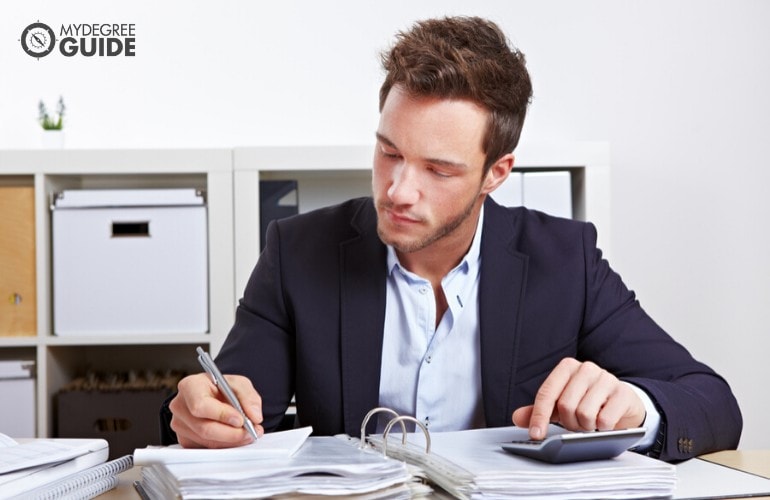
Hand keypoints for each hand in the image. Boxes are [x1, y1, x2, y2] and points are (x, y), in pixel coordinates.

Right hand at [169, 372, 263, 447]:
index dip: (221, 415)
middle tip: (251, 431)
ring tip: (248, 433)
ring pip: (207, 441)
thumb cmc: (221, 387)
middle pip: (204, 428)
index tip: (240, 419)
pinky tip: (236, 437)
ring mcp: (180, 425)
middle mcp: (180, 406)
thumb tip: (254, 416)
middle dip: (232, 433)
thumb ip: (248, 397)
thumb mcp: (238, 384)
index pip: (200, 406)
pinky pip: (206, 448)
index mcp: (190, 386)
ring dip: (232, 441)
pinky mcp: (185, 439)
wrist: (213, 395)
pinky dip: (225, 445)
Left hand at [512, 358, 645, 439]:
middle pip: (566, 406)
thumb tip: (517, 417)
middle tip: (575, 425)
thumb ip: (538, 410)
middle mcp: (586, 368)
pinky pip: (605, 420)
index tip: (535, 434)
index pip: (547, 393)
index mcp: (567, 367)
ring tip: (590, 423)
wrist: (622, 403)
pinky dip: (602, 428)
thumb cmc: (587, 402)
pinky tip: (605, 423)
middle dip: (569, 423)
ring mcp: (607, 378)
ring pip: (585, 413)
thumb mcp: (560, 405)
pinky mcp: (623, 393)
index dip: (539, 416)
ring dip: (585, 427)